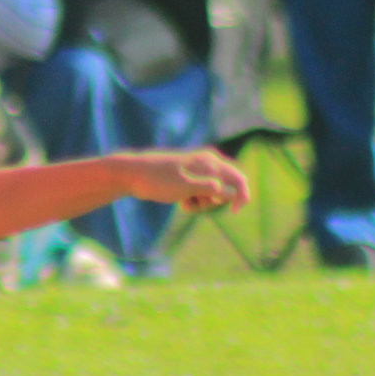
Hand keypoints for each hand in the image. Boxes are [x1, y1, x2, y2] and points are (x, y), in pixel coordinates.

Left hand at [121, 147, 249, 213]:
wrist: (133, 174)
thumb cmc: (160, 180)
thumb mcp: (187, 187)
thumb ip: (211, 189)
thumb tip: (232, 192)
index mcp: (210, 163)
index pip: (238, 178)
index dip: (242, 196)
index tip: (232, 212)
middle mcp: (207, 164)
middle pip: (227, 187)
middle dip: (217, 201)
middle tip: (199, 202)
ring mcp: (197, 171)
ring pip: (213, 194)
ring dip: (203, 203)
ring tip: (185, 202)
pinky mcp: (188, 179)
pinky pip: (200, 194)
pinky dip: (193, 201)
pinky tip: (180, 202)